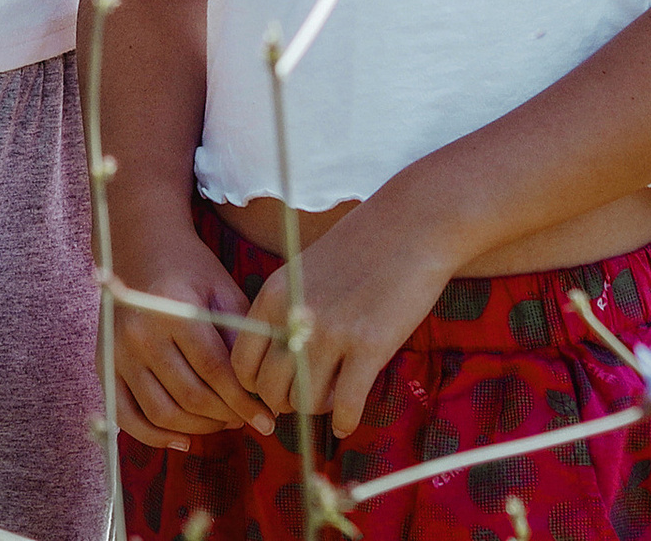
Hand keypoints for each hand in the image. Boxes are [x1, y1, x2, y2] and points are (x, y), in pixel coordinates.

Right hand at [111, 243, 279, 449]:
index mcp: (171, 309)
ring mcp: (117, 350)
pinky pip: (126, 415)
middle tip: (246, 419)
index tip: (268, 420)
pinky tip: (183, 440)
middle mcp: (139, 332)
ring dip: (199, 429)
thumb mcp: (223, 292)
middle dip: (227, 416)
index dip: (245, 402)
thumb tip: (257, 393)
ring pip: (162, 413)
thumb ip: (240, 339)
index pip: (215, 371)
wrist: (140, 245)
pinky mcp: (104, 363)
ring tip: (221, 422)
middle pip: (190, 396)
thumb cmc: (191, 269)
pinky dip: (154, 437)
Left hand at [229, 208, 456, 440]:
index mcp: (273, 294)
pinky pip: (347, 405)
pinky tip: (348, 422)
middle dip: (284, 403)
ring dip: (316, 410)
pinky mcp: (370, 346)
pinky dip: (345, 422)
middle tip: (301, 402)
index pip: (241, 361)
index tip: (274, 390)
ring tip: (330, 402)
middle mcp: (295, 315)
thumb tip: (277, 364)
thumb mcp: (303, 272)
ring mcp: (332, 332)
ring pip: (305, 402)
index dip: (255, 386)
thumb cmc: (359, 249)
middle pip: (269, 388)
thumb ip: (285, 311)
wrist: (409, 227)